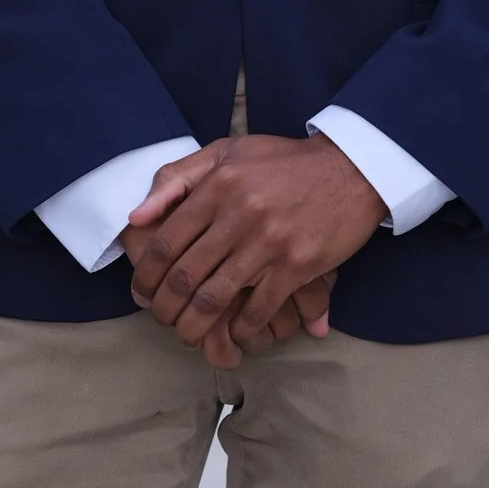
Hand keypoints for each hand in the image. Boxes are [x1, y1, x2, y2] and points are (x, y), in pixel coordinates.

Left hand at [123, 134, 382, 371]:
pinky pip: (258, 308)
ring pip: (215, 298)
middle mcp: (237, 215)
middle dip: (164, 307)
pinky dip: (241, 327)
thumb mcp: (228, 153)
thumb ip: (178, 179)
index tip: (140, 293)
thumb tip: (136, 217)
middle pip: (184, 276)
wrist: (352, 167)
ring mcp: (268, 243)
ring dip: (194, 325)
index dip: (145, 275)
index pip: (165, 241)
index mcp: (217, 186)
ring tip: (187, 335)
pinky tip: (235, 332)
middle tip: (160, 319)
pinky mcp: (297, 265)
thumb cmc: (285, 162)